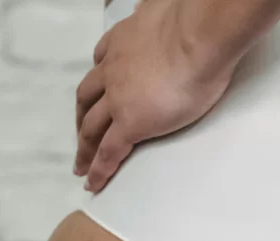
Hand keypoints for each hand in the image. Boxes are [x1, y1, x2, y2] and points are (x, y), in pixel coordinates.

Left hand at [74, 0, 239, 193]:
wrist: (198, 35)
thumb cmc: (196, 22)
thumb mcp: (170, 11)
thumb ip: (162, 15)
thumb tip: (168, 10)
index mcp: (123, 40)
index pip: (102, 60)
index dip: (97, 80)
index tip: (95, 94)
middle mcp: (113, 68)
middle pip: (87, 97)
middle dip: (82, 118)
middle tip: (81, 135)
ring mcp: (117, 98)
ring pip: (90, 127)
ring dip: (83, 147)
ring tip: (81, 166)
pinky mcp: (129, 123)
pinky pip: (108, 152)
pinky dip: (97, 170)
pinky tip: (93, 183)